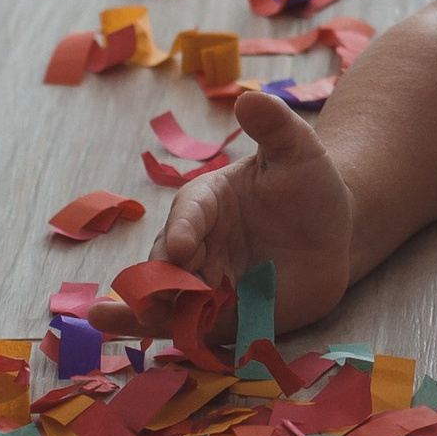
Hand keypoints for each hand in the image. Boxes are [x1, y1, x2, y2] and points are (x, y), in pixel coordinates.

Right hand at [153, 89, 354, 328]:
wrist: (333, 233)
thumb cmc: (310, 185)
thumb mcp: (299, 152)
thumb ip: (275, 127)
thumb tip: (251, 98)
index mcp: (206, 201)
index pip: (189, 215)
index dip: (183, 231)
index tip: (183, 248)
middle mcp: (197, 243)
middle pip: (168, 262)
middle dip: (157, 278)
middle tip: (152, 296)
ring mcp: (207, 282)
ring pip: (165, 297)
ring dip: (139, 309)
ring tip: (103, 319)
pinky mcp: (221, 317)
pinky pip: (190, 329)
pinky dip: (165, 335)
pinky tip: (134, 338)